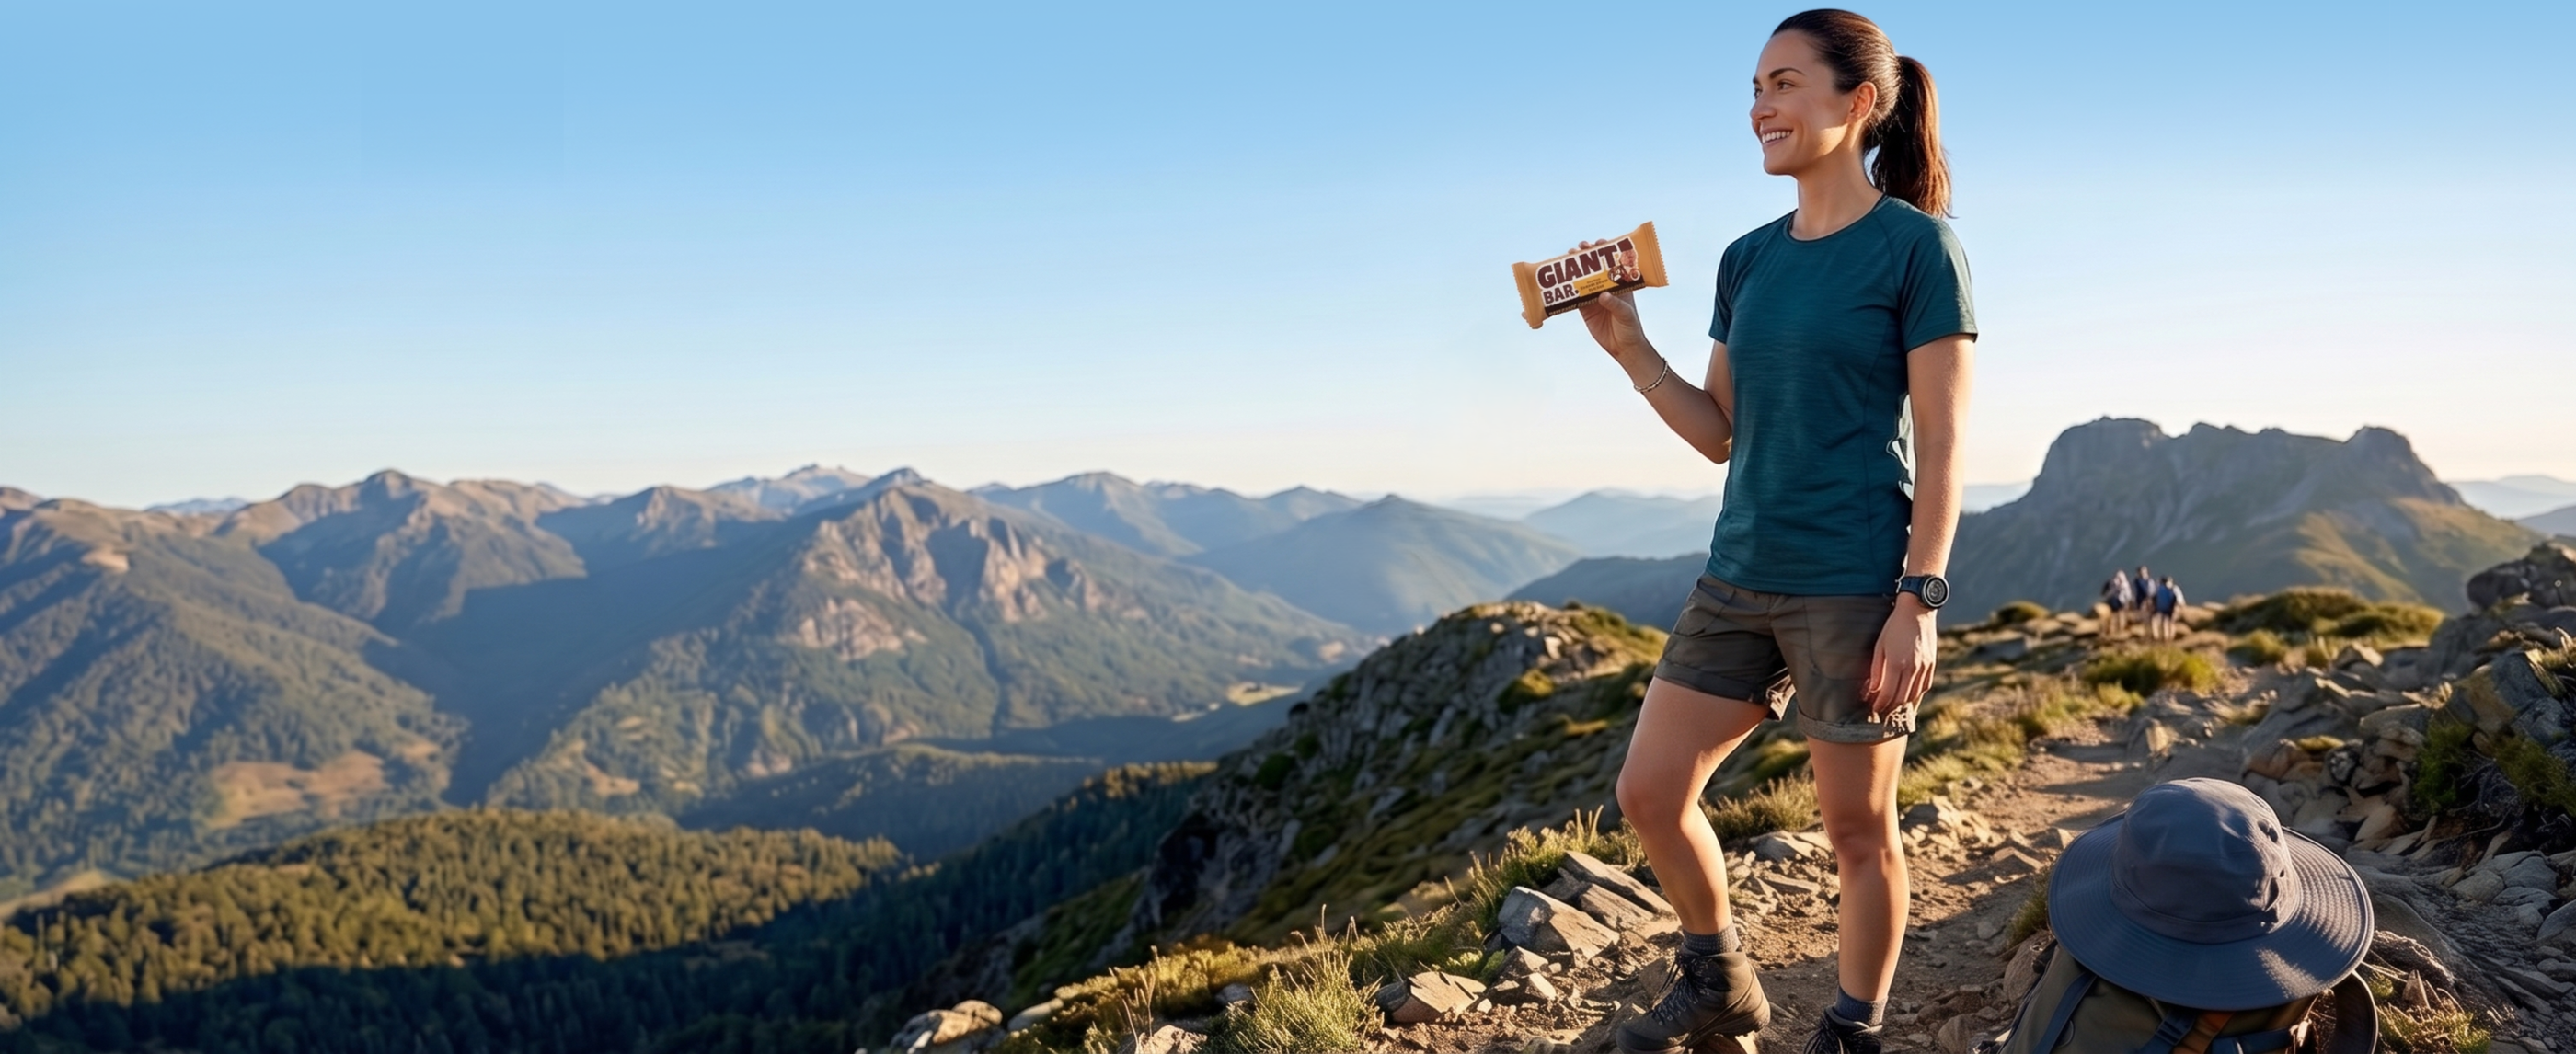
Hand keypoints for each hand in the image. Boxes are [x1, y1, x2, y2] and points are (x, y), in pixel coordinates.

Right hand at [1569, 240, 1651, 365]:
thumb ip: (1615, 304)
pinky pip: (1573, 296)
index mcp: (1620, 285)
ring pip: (1582, 279)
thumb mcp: (1626, 314)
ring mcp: (1594, 297)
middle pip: (1594, 268)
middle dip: (1586, 256)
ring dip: (1574, 269)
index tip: (1598, 244)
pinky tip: (1559, 283)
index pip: (1612, 263)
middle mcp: (1606, 288)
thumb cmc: (1631, 328)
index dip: (1605, 252)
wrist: (1623, 348)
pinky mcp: (1585, 309)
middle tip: (1579, 249)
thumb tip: (1602, 295)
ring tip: (1567, 257)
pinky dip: (1566, 290)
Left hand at [1864, 598, 1936, 713]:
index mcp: (1896, 663)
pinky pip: (1925, 686)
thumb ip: (1876, 670)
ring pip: (1915, 695)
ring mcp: (1924, 667)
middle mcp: (1912, 668)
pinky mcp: (1932, 664)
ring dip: (1904, 703)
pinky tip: (1910, 696)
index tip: (1874, 708)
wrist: (1917, 611)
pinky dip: (1917, 695)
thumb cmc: (1894, 627)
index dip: (1880, 704)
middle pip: (1901, 698)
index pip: (1887, 693)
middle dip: (1890, 706)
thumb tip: (1872, 690)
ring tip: (1894, 706)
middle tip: (1883, 709)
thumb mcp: (1880, 646)